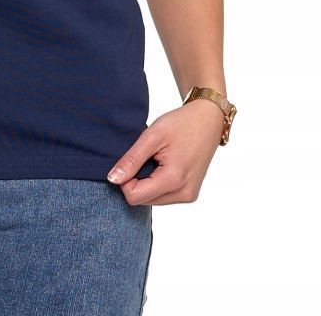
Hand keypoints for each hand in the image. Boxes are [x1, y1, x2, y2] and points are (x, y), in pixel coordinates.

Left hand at [106, 99, 224, 205]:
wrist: (208, 120)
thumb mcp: (152, 136)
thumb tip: (112, 179)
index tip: (131, 160)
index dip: (125, 180)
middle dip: (136, 181)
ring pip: (152, 200)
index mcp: (174, 180)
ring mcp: (189, 195)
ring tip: (156, 159)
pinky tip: (163, 165)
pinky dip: (157, 183)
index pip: (135, 197)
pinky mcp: (190, 193)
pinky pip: (163, 196)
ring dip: (147, 182)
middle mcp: (184, 193)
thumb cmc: (181, 123)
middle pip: (143, 200)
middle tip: (145, 156)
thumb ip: (132, 159)